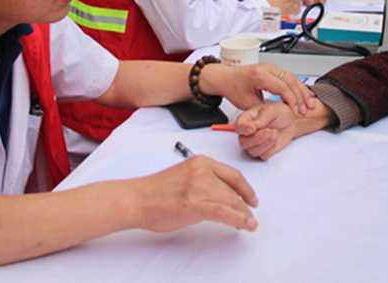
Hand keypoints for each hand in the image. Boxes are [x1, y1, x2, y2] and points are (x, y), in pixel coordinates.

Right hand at [133, 155, 257, 231]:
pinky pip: (225, 212)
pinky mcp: (196, 204)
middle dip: (244, 205)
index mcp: (200, 162)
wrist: (136, 199)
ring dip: (244, 215)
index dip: (246, 188)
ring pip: (231, 201)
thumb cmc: (155, 191)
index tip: (252, 198)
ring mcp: (199, 187)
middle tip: (250, 216)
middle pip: (233, 190)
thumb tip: (220, 197)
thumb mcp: (184, 176)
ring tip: (249, 224)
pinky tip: (245, 225)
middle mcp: (202, 171)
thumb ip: (203, 182)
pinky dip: (239, 219)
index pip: (232, 174)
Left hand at [202, 62, 315, 114]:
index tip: (296, 111)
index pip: (282, 87)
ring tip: (310, 103)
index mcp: (260, 75)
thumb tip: (276, 116)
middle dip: (300, 96)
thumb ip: (263, 109)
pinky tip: (306, 94)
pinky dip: (298, 86)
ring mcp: (271, 67)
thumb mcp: (247, 104)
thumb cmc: (234, 88)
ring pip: (292, 78)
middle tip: (306, 109)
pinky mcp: (273, 70)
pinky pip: (289, 77)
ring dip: (302, 91)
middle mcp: (267, 68)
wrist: (226, 78)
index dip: (291, 100)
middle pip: (290, 80)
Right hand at [235, 102, 297, 159]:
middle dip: (257, 139)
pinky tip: (275, 140)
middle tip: (269, 131)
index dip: (243, 129)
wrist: (290, 122)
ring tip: (274, 133)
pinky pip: (263, 155)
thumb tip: (250, 127)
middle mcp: (247, 133)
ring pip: (252, 151)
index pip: (238, 127)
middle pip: (243, 142)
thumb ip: (260, 119)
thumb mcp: (271, 111)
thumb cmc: (278, 113)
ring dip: (265, 144)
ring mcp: (253, 143)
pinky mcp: (262, 151)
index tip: (252, 128)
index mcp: (246, 119)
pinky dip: (270, 149)